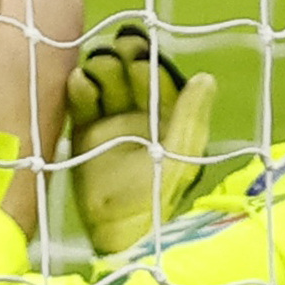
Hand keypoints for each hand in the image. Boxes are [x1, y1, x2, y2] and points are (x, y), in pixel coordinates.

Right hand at [65, 21, 216, 260]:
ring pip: (102, 84)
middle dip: (120, 62)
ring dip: (99, 71)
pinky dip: (78, 90)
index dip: (147, 62)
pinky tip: (78, 81)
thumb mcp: (181, 154)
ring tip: (96, 71)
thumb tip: (206, 77)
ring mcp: (108, 122)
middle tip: (115, 55)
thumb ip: (191, 115)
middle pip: (126, 75)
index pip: (156, 78)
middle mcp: (137, 114)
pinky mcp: (82, 134)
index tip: (138, 54)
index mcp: (167, 117)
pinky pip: (79, 104)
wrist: (120, 229)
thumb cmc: (157, 194)